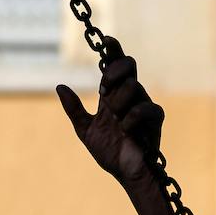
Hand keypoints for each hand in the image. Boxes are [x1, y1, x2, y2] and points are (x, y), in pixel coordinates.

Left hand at [58, 39, 163, 190]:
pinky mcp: (155, 118)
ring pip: (132, 87)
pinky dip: (132, 118)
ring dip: (118, 104)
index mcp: (113, 95)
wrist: (126, 173)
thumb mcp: (86, 130)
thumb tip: (60, 86)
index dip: (113, 49)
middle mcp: (130, 95)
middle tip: (103, 90)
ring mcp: (144, 105)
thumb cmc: (110, 152)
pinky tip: (126, 130)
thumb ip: (74, 109)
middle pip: (129, 65)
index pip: (115, 65)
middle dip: (115, 71)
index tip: (107, 40)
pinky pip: (145, 108)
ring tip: (116, 121)